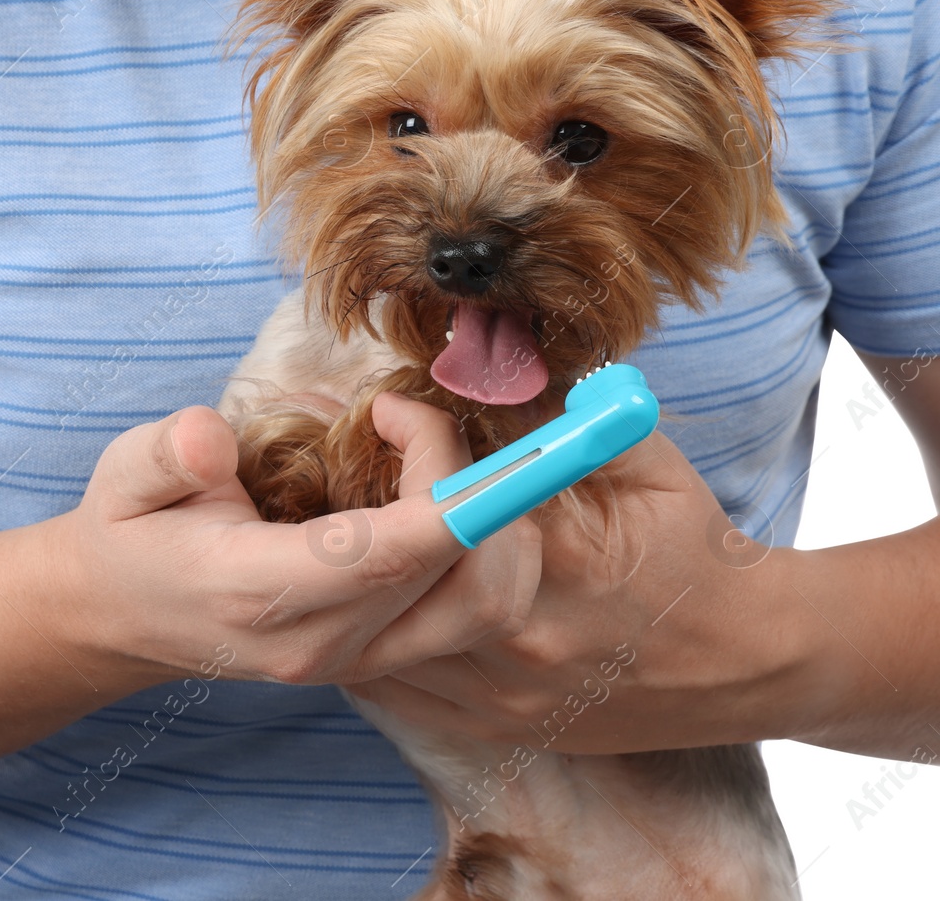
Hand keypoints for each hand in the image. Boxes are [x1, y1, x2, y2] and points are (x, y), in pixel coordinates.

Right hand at [46, 397, 542, 686]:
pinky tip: (434, 494)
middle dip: (475, 484)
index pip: (389, 555)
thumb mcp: (126, 474)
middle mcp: (323, 642)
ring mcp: (358, 660)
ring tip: (431, 457)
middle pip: (467, 579)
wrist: (119, 615)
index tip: (406, 410)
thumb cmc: (133, 530)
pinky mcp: (381, 657)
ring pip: (490, 604)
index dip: (440, 481)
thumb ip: (168, 454)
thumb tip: (212, 441)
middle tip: (406, 420)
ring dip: (496, 521)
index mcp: (259, 594)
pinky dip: (484, 547)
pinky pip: (473, 610)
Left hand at [342, 427, 818, 752]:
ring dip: (352, 590)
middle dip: (362, 522)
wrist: (751, 659)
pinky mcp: (494, 727)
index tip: (392, 412)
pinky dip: (365, 648)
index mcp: (556, 556)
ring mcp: (502, 693)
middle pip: (397, 576)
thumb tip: (500, 363)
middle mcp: (520, 634)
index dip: (411, 444)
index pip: (444, 497)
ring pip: (379, 644)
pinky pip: (395, 693)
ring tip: (340, 542)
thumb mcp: (649, 460)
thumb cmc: (695, 549)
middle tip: (345, 481)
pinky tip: (358, 609)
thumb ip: (576, 412)